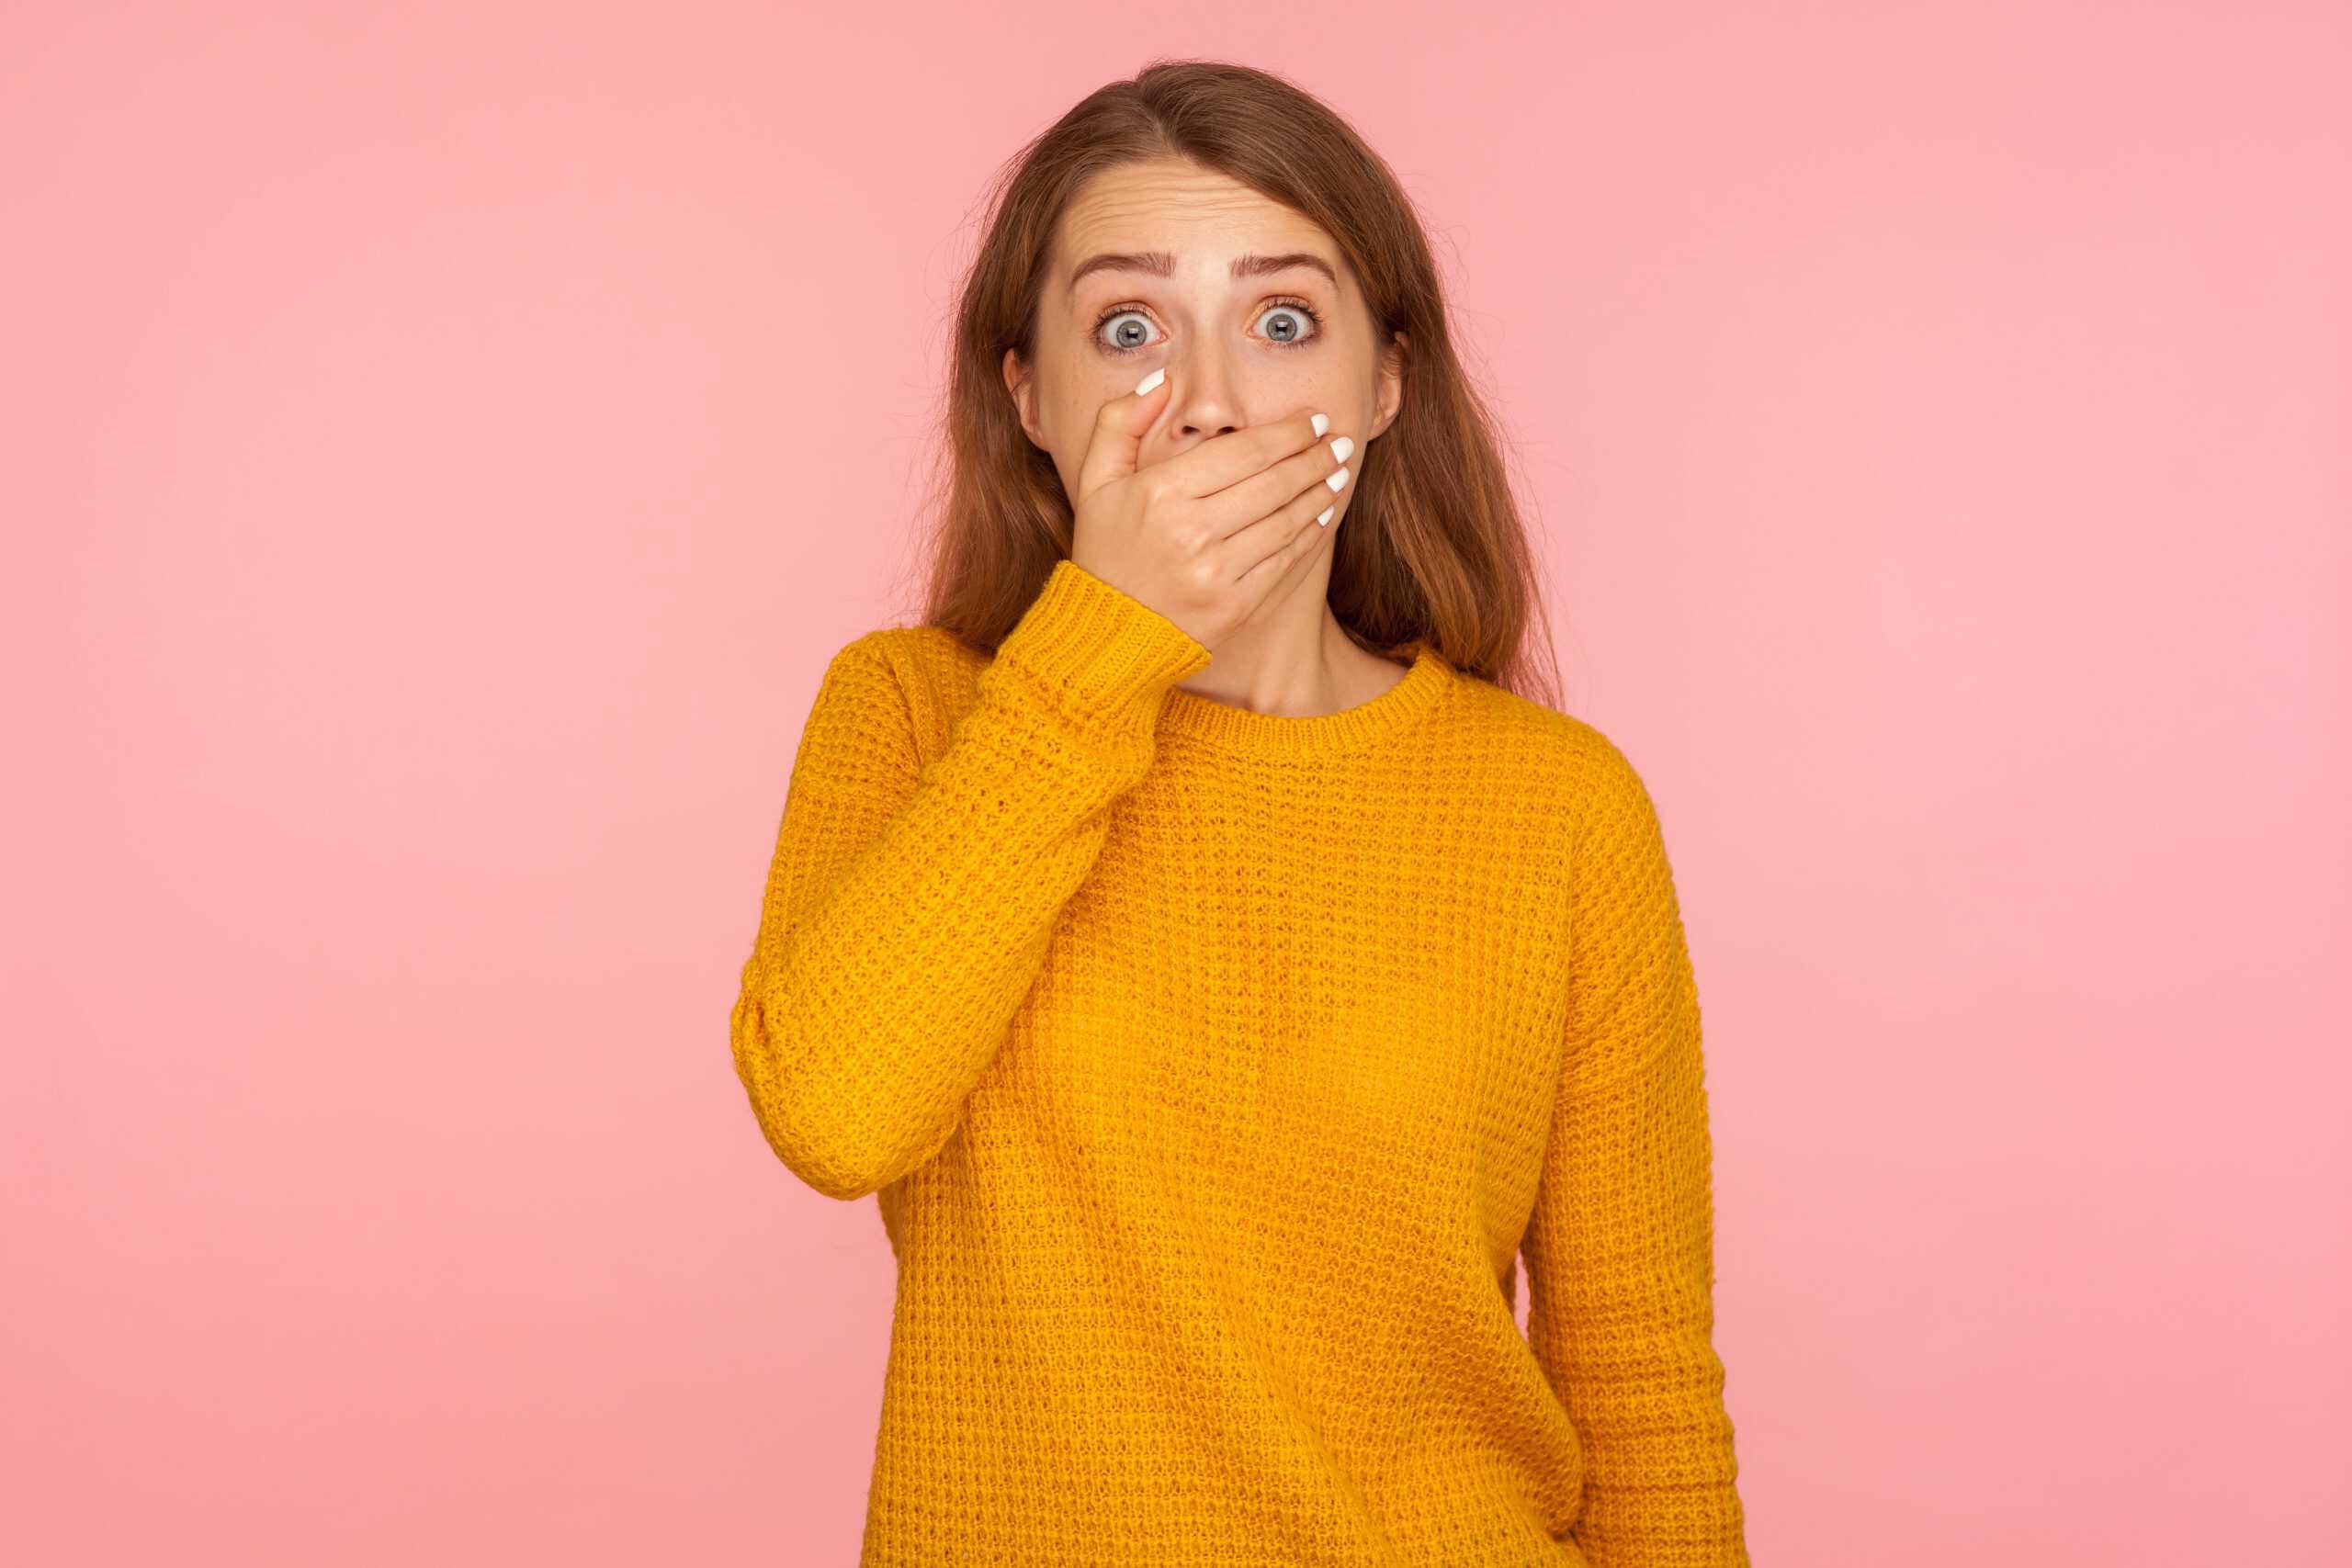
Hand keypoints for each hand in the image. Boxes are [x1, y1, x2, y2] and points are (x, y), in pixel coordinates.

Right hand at [1066, 368, 1354, 652]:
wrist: (1107, 637)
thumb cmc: (1103, 551)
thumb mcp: (1094, 482)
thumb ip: (1119, 423)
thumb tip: (1161, 382)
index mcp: (1160, 493)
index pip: (1243, 452)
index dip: (1288, 433)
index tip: (1315, 420)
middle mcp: (1191, 531)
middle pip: (1273, 483)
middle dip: (1314, 457)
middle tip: (1339, 441)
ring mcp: (1215, 572)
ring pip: (1286, 521)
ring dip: (1319, 492)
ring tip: (1338, 471)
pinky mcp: (1234, 606)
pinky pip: (1284, 561)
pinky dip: (1310, 533)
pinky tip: (1323, 513)